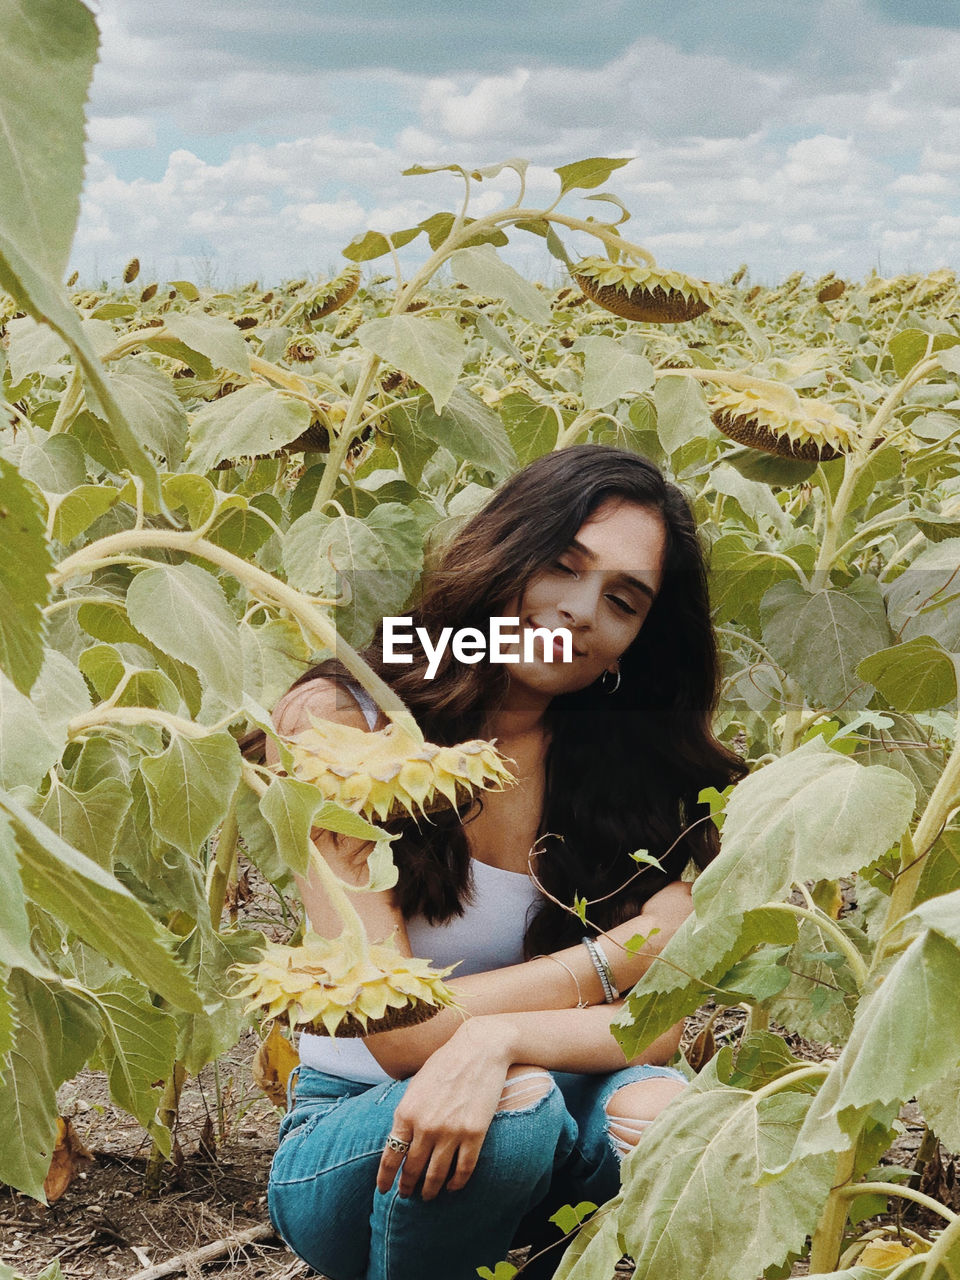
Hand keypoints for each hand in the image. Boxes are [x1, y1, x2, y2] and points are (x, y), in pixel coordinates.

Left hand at [376, 1019, 511, 1200]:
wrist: (478, 1049)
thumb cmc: (445, 1063)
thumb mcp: (416, 1085)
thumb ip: (407, 1113)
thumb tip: (399, 1138)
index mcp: (406, 1112)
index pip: (390, 1155)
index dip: (386, 1177)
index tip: (384, 1190)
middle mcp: (426, 1126)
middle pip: (412, 1168)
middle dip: (407, 1186)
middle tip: (406, 1195)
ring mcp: (451, 1131)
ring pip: (436, 1175)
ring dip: (430, 1190)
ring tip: (428, 1196)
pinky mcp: (474, 1133)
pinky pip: (464, 1169)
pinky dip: (457, 1183)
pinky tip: (453, 1187)